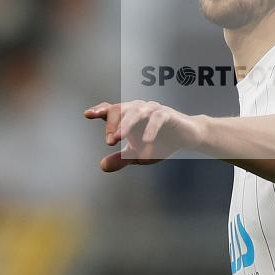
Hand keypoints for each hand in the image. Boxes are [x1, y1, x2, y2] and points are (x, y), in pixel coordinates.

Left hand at [84, 101, 205, 171]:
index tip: (88, 114)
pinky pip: (157, 118)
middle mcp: (139, 109)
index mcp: (129, 115)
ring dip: (127, 124)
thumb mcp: (138, 153)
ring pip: (137, 111)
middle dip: (112, 124)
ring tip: (119, 138)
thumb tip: (102, 166)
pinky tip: (146, 141)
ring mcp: (153, 109)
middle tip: (110, 141)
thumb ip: (121, 158)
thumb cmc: (160, 141)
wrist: (187, 137)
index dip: (100, 110)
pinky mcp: (168, 114)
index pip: (111, 109)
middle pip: (120, 109)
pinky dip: (151, 129)